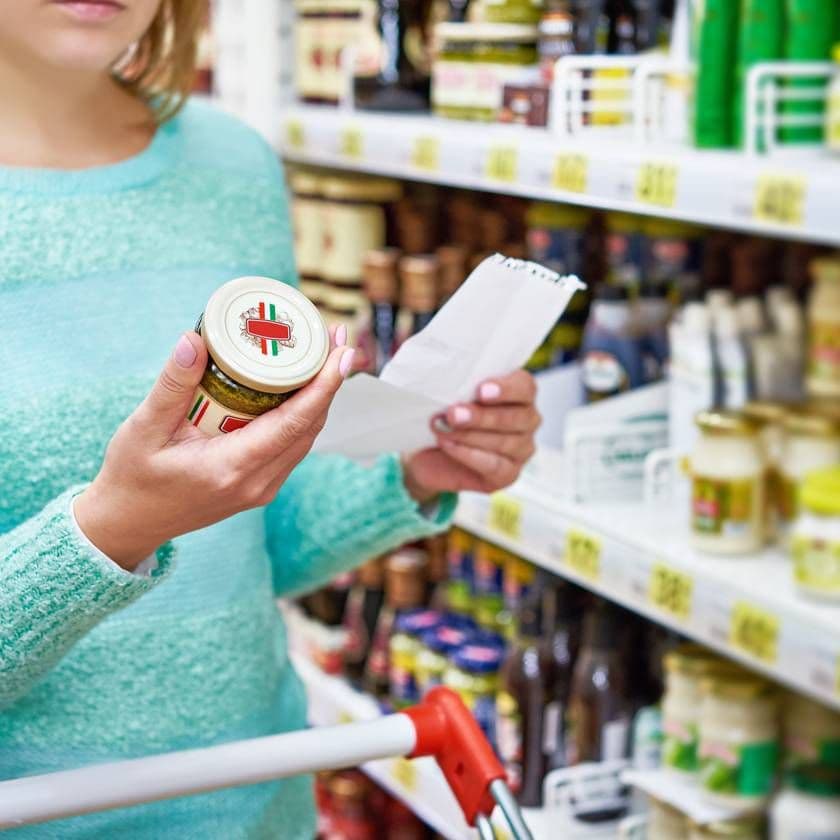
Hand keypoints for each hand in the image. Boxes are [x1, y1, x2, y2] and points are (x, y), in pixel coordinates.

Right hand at [74, 329, 353, 570]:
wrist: (129, 523)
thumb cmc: (132, 476)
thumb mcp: (143, 428)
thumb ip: (173, 385)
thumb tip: (196, 339)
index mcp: (232, 468)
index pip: (294, 422)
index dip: (324, 385)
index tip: (342, 351)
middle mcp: (257, 483)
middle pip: (310, 426)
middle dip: (329, 380)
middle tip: (335, 336)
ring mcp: (262, 488)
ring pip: (306, 436)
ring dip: (320, 395)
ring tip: (325, 352)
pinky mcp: (260, 486)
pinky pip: (293, 444)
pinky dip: (303, 413)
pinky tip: (301, 384)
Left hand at [402, 370, 539, 501]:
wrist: (428, 453)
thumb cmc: (446, 416)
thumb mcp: (451, 396)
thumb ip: (461, 389)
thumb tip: (452, 384)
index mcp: (519, 393)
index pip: (525, 386)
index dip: (506, 389)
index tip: (481, 390)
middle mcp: (527, 420)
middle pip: (516, 417)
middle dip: (482, 416)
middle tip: (453, 414)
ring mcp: (522, 449)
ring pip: (504, 442)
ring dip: (470, 435)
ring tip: (443, 429)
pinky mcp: (509, 474)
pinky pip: (494, 465)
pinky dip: (468, 454)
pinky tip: (449, 445)